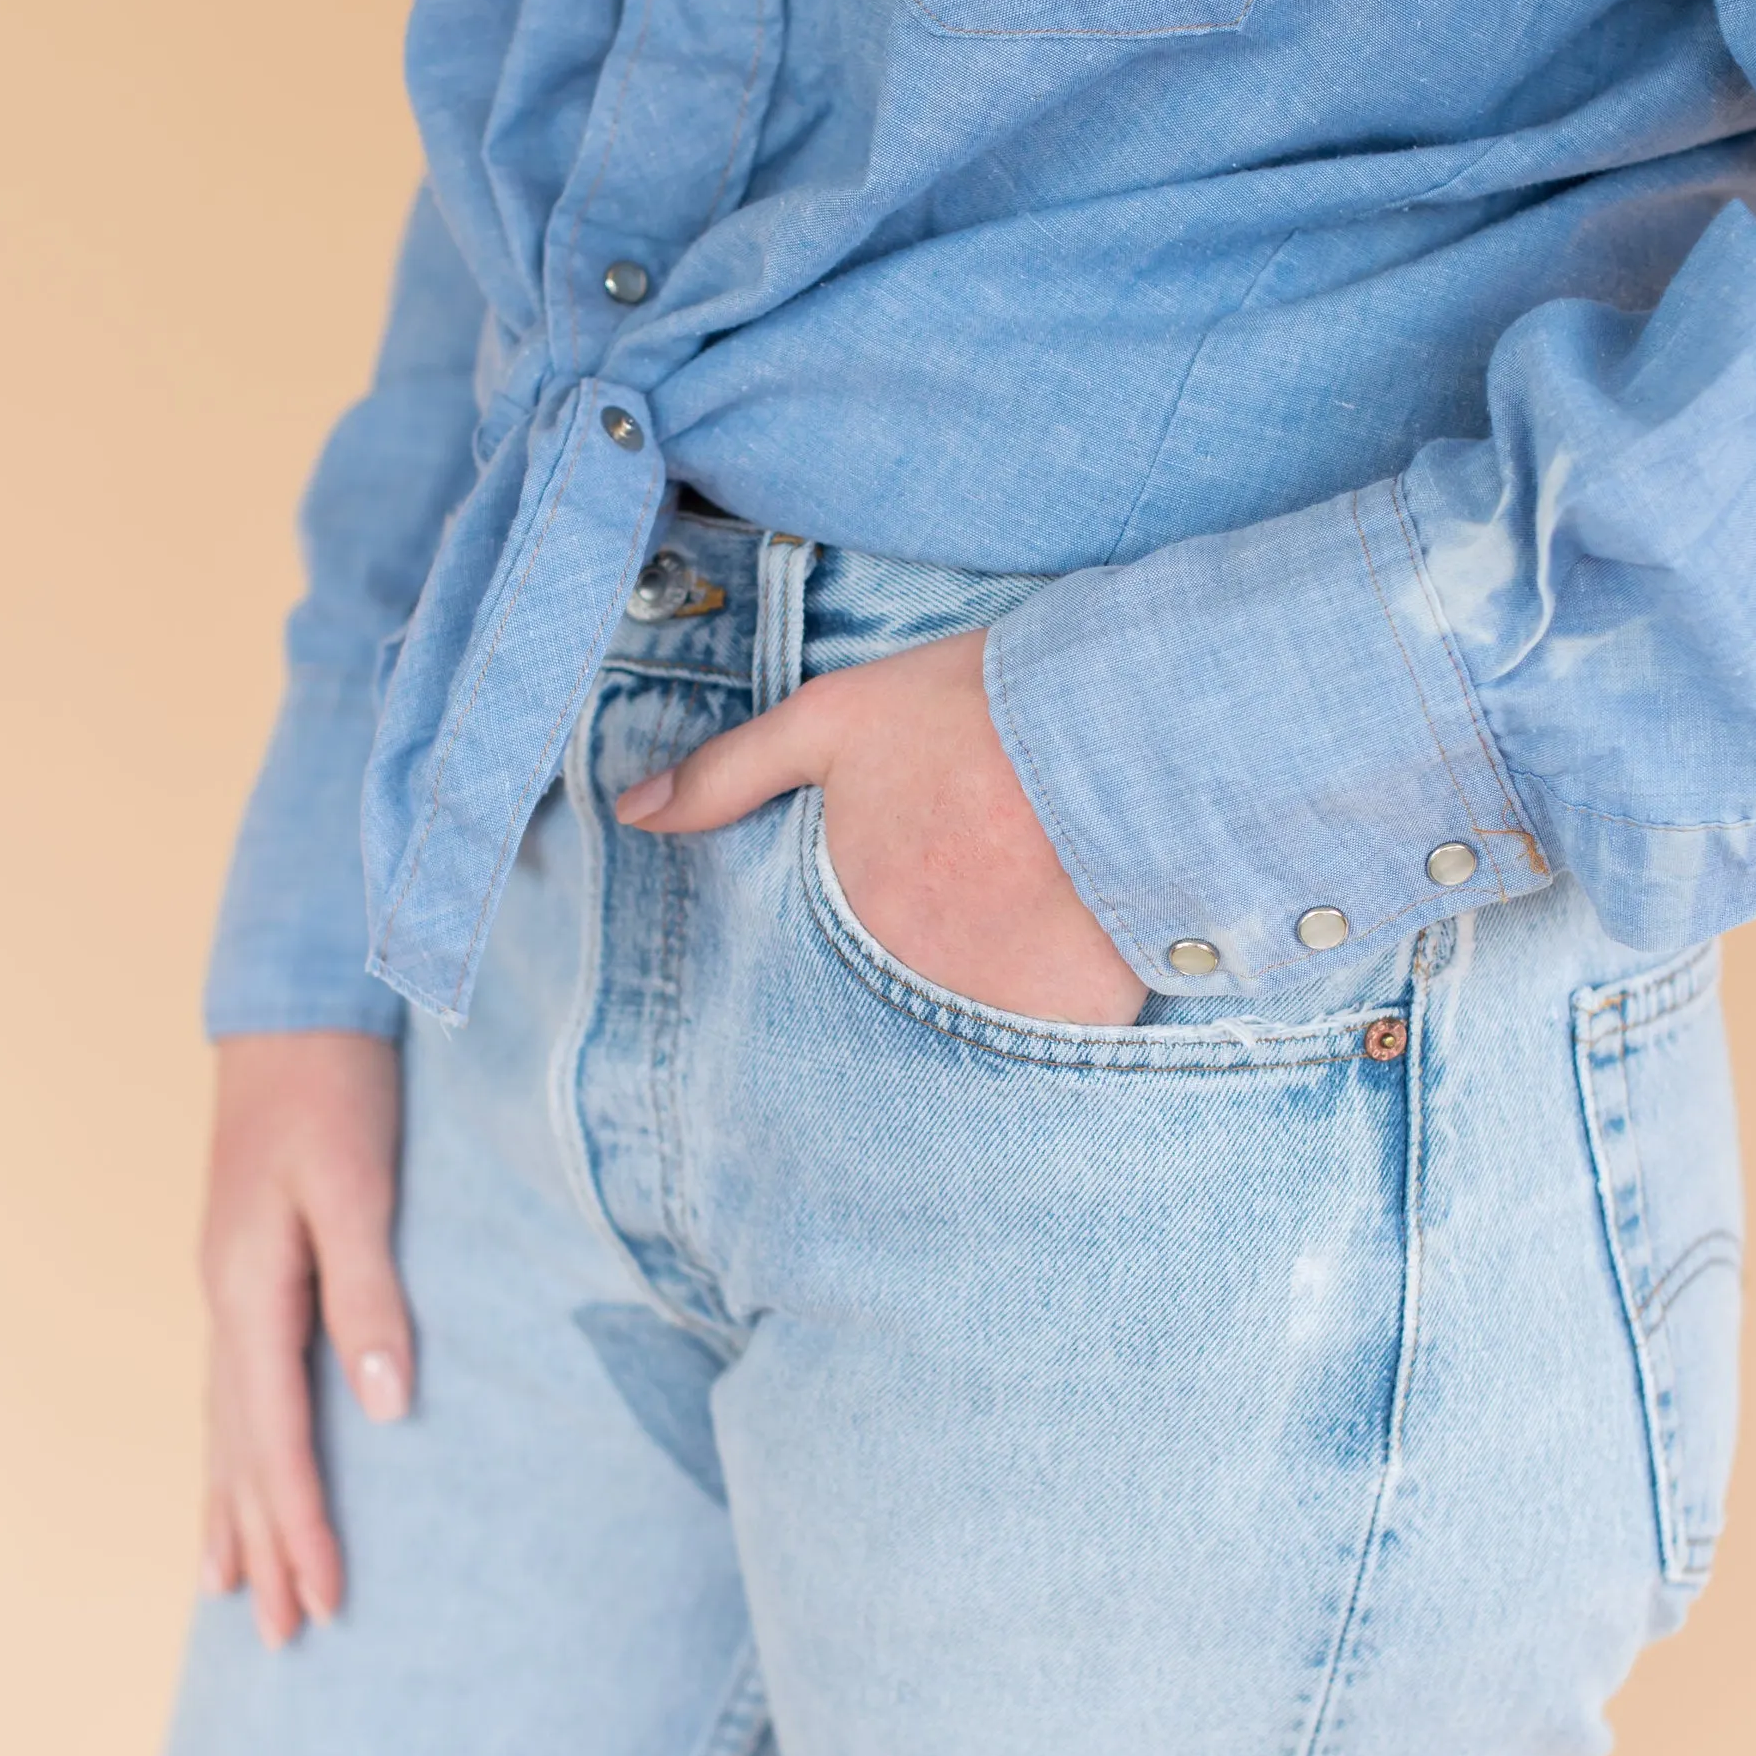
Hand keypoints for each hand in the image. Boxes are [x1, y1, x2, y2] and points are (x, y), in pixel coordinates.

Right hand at [198, 1029, 405, 1645]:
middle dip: (262, 1547)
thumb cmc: (337, 1090)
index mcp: (249, 1289)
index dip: (302, 1525)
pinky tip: (231, 1480)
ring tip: (229, 1592)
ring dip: (232, 1513)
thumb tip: (386, 1408)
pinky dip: (228, 1453)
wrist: (293, 1007)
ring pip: (223, 1429)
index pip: (276, 1439)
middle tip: (281, 1641)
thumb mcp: (359, 1185)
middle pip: (238, 1452)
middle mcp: (223, 1301)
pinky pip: (229, 1391)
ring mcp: (224, 1287)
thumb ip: (371, 1293)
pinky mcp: (239, 1271)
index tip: (326, 1604)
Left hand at [616, 629, 1145, 1026]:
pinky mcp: (1083, 1015)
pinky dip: (1061, 1023)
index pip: (819, 985)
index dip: (847, 968)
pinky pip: (1060, 1045)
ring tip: (1008, 959)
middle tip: (948, 946)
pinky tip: (1072, 967)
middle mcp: (918, 980)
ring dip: (982, 1016)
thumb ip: (728, 774)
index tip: (879, 937)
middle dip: (910, 1003)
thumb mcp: (832, 719)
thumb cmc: (972, 710)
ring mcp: (1002, 1008)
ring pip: (975, 1040)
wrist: (1122, 717)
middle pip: (898, 1020)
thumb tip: (633, 814)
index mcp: (853, 916)